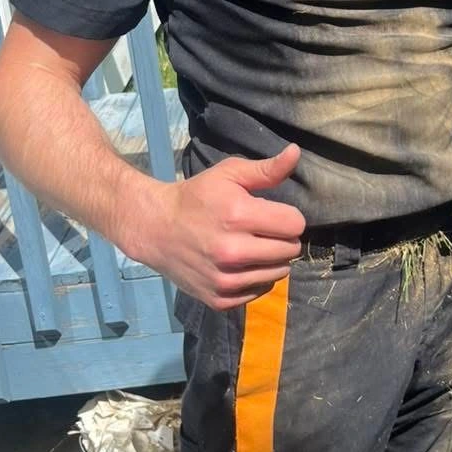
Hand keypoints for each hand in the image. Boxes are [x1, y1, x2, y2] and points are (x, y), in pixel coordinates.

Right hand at [134, 144, 305, 309]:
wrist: (155, 228)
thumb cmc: (196, 197)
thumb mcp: (229, 174)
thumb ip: (266, 169)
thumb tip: (296, 152)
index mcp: (238, 215)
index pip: (295, 224)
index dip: (288, 216)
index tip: (273, 214)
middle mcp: (232, 252)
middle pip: (290, 250)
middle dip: (282, 238)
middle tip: (262, 230)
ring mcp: (225, 279)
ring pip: (279, 273)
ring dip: (272, 260)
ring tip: (252, 246)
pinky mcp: (218, 299)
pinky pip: (260, 291)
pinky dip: (256, 279)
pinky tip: (241, 265)